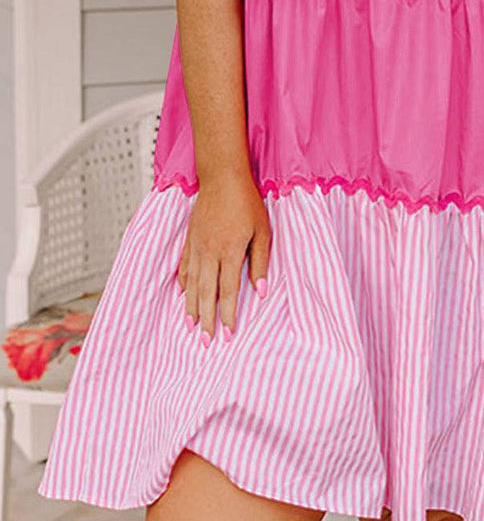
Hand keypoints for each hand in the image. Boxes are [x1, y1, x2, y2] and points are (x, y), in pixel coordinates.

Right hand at [177, 171, 271, 343]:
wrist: (222, 177)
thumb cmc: (247, 202)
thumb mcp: (262, 231)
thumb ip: (260, 262)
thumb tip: (260, 292)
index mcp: (229, 252)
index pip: (228, 291)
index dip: (228, 315)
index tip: (228, 335)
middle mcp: (209, 252)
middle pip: (206, 294)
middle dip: (206, 320)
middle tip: (206, 342)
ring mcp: (196, 246)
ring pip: (192, 284)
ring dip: (191, 307)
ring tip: (191, 327)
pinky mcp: (190, 239)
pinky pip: (184, 267)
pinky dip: (184, 284)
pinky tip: (184, 296)